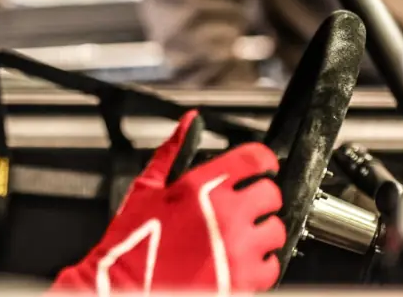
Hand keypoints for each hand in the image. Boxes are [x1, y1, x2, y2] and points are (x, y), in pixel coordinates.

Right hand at [51, 110, 284, 294]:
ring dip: (262, 231)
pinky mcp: (245, 279)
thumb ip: (172, 151)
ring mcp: (238, 248)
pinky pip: (273, 265)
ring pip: (276, 230)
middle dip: (259, 197)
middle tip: (244, 206)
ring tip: (239, 237)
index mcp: (201, 186)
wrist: (126, 289)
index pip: (254, 159)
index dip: (261, 160)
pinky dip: (261, 263)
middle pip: (271, 193)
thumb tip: (190, 122)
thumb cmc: (133, 241)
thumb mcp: (146, 188)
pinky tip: (240, 260)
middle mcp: (225, 213)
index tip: (260, 167)